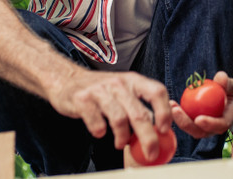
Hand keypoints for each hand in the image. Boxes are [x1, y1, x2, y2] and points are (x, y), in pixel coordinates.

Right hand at [47, 67, 171, 153]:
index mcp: (133, 80)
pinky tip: (100, 132)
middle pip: (140, 114)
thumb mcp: (124, 91)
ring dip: (122, 137)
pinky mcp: (83, 100)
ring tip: (120, 143)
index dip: (164, 112)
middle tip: (151, 153)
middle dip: (148, 138)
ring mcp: (100, 91)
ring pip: (119, 119)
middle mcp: (119, 83)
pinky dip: (99, 132)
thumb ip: (140, 107)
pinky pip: (96, 122)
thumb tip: (160, 129)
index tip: (165, 130)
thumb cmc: (100, 90)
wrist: (67, 79)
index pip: (157, 92)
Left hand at [170, 71, 232, 138]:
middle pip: (201, 132)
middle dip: (187, 124)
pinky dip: (179, 115)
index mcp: (229, 119)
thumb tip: (220, 77)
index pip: (220, 125)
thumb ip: (227, 83)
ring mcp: (207, 127)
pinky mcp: (198, 124)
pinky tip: (172, 104)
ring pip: (192, 129)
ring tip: (172, 106)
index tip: (199, 119)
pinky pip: (188, 121)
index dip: (210, 124)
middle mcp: (216, 127)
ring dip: (180, 120)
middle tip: (176, 111)